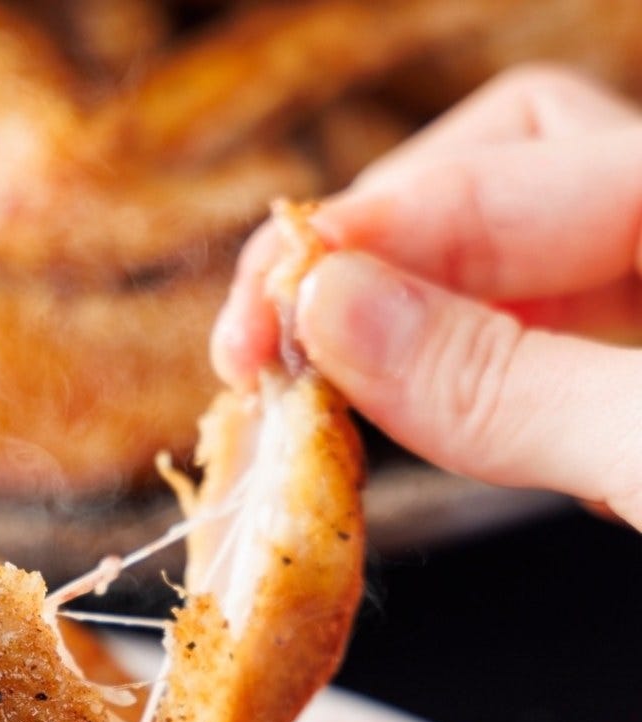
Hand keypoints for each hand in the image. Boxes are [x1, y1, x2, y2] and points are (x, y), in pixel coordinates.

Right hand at [212, 65, 641, 530]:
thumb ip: (506, 381)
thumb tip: (329, 313)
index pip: (514, 152)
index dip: (372, 227)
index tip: (267, 317)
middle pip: (488, 177)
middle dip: (365, 257)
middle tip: (266, 348)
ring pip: (487, 277)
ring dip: (377, 328)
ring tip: (289, 386)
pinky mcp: (617, 406)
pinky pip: (502, 362)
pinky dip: (422, 390)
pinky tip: (362, 418)